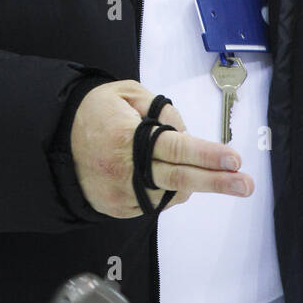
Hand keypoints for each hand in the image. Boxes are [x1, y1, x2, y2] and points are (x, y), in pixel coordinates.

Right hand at [70, 80, 254, 218]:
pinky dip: (163, 188)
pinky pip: (154, 202)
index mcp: (129, 137)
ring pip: (171, 194)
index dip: (207, 155)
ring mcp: (123, 194)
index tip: (233, 159)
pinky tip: (154, 171)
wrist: (58, 141)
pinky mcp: (119, 209)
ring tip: (184, 162)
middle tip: (245, 184)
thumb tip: (184, 132)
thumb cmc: (96, 112)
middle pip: (180, 180)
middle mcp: (127, 170)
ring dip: (188, 181)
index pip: (176, 148)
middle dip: (217, 182)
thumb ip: (160, 110)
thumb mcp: (127, 93)